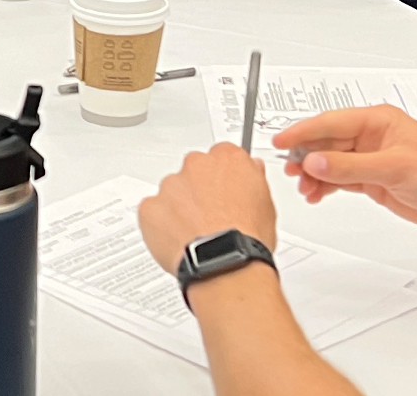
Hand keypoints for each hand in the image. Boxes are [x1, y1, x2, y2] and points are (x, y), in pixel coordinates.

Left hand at [137, 144, 277, 271]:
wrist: (224, 261)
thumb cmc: (247, 237)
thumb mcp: (266, 204)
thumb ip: (254, 179)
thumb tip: (252, 170)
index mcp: (226, 159)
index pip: (222, 156)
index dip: (224, 177)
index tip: (225, 190)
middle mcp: (195, 166)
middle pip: (194, 172)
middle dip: (199, 191)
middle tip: (211, 217)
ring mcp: (170, 185)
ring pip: (172, 192)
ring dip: (180, 207)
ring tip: (197, 233)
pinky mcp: (150, 205)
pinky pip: (153, 211)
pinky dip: (162, 224)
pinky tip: (180, 239)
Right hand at [278, 104, 416, 235]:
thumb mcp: (394, 168)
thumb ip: (349, 166)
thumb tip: (314, 161)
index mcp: (376, 121)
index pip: (329, 123)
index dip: (302, 132)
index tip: (281, 141)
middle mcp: (370, 138)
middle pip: (324, 143)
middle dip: (305, 157)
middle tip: (290, 171)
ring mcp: (370, 159)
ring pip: (328, 163)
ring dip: (313, 175)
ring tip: (305, 187)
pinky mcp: (372, 180)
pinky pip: (338, 179)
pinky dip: (325, 186)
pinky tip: (317, 193)